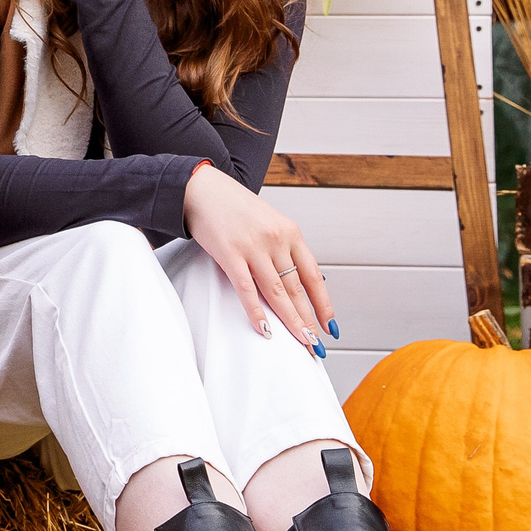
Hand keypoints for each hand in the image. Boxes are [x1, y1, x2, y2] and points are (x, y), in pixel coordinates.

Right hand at [183, 162, 335, 355]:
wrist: (201, 187)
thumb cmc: (233, 205)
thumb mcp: (268, 220)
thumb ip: (283, 248)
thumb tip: (297, 280)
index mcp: (290, 232)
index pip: (313, 276)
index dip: (323, 304)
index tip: (329, 325)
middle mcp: (275, 240)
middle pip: (297, 289)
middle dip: (308, 319)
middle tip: (316, 342)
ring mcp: (253, 247)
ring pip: (277, 293)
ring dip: (290, 320)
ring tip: (300, 340)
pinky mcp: (229, 254)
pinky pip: (246, 290)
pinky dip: (256, 312)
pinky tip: (265, 329)